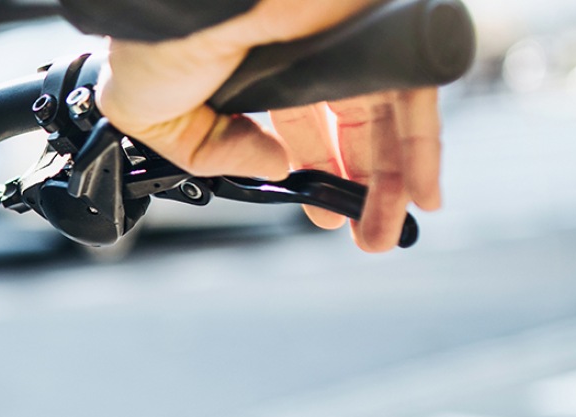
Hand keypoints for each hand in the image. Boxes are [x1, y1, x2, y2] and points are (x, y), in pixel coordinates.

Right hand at [95, 0, 441, 251]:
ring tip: (386, 232)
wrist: (190, 1)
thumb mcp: (152, 118)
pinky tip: (422, 194)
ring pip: (385, 117)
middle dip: (361, 186)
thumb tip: (271, 170)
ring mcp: (344, 42)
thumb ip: (207, 153)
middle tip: (364, 235)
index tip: (321, 211)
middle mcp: (306, 53)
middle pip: (351, 125)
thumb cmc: (160, 42)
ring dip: (396, 180)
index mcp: (254, 68)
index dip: (314, 166)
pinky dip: (423, 147)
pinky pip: (412, 97)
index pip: (299, 120)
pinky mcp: (375, 35)